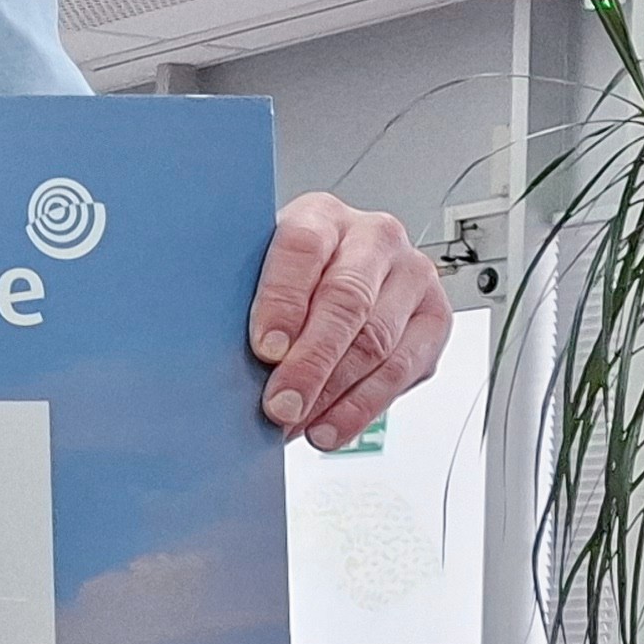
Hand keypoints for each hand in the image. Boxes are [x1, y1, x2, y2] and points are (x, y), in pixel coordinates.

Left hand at [247, 192, 449, 451]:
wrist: (331, 279)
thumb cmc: (285, 282)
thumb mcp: (254, 274)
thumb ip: (239, 300)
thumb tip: (211, 355)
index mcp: (322, 215)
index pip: (304, 247)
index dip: (283, 300)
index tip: (265, 348)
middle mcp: (374, 238)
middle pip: (347, 300)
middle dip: (311, 361)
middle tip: (280, 404)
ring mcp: (411, 276)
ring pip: (377, 340)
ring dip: (334, 392)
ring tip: (297, 423)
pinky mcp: (432, 320)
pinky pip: (402, 369)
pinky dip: (361, 407)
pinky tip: (328, 429)